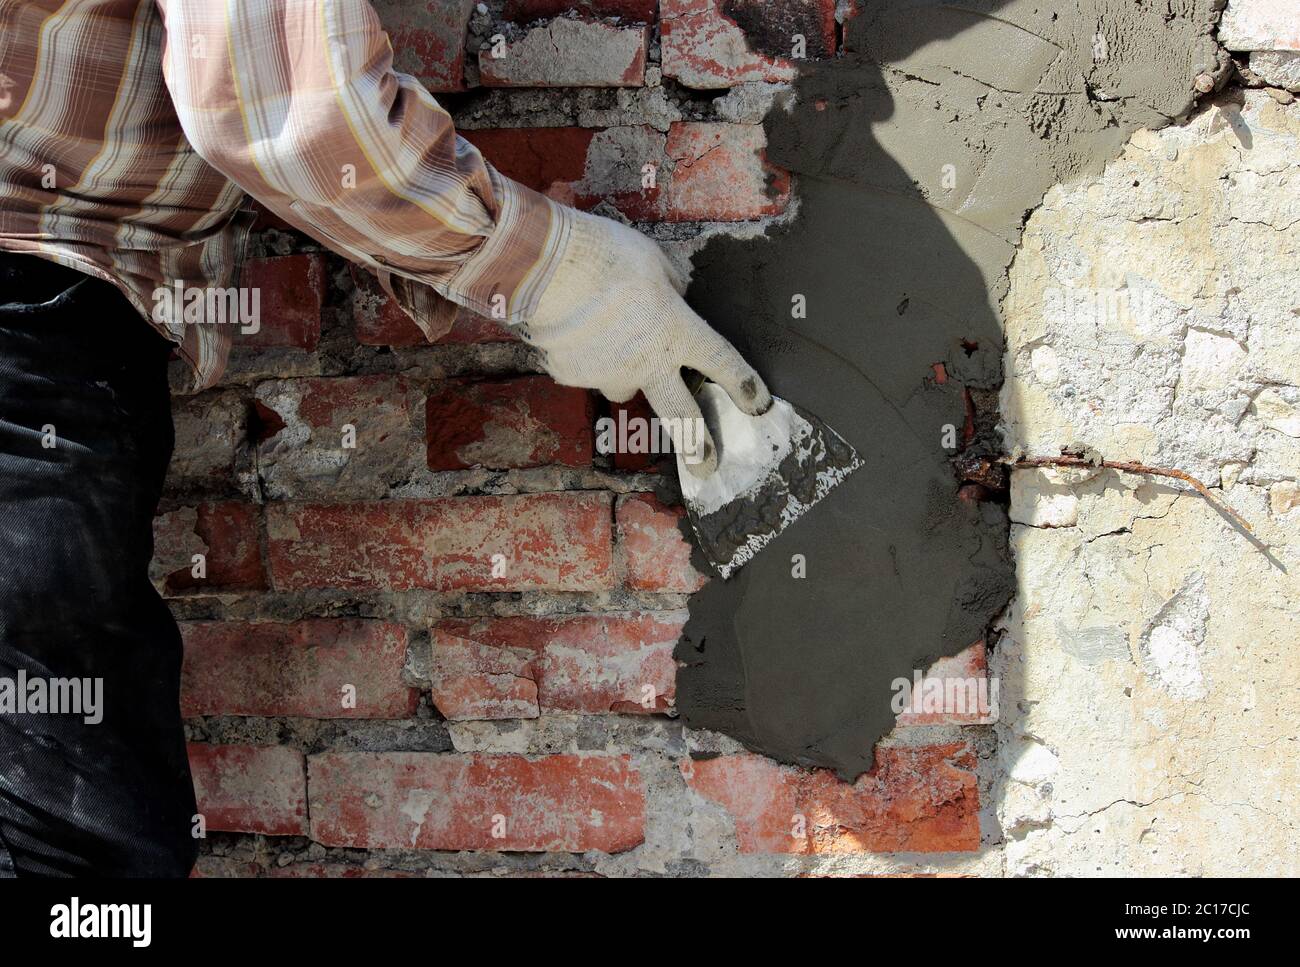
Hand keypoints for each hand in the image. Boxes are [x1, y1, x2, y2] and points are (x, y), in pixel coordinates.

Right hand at [524, 210, 770, 476]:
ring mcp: (608, 374)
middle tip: (705, 465)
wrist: (546, 267)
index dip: (744, 384)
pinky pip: (585, 370)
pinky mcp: (573, 375)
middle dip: (696, 445)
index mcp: (676, 331)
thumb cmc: (606, 256)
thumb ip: (670, 286)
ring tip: (607, 341)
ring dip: (624, 374)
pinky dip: (584, 356)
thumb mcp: (653, 260)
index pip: (721, 362)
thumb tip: (673, 295)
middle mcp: (647, 362)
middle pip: (680, 415)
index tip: (759, 404)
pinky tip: (573, 329)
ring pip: (624, 386)